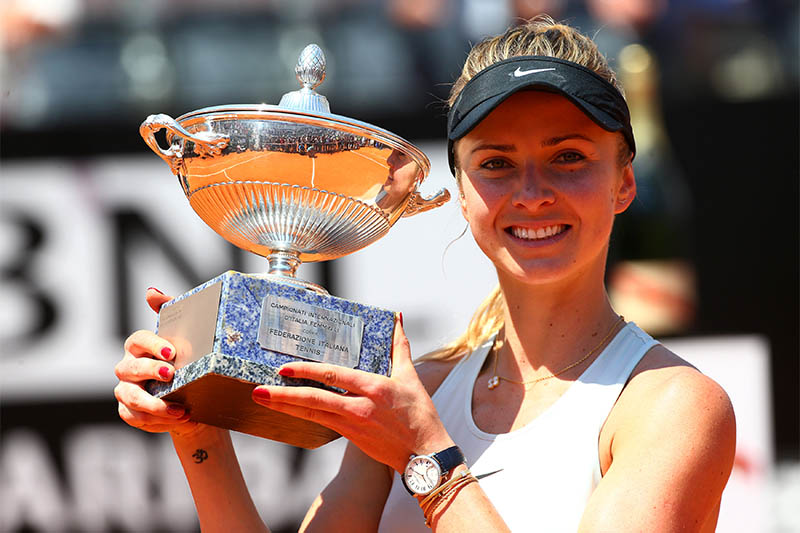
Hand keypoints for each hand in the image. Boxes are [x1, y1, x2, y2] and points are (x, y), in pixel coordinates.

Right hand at [113, 288, 204, 436]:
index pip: (137, 340)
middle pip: (129, 368)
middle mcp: (127, 368)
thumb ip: (170, 312)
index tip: (172, 352)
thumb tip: (151, 292)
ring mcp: (126, 390)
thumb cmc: (186, 363)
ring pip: (131, 396)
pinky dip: (155, 420)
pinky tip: (176, 419)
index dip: (151, 345)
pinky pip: (134, 417)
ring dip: (155, 404)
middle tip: (172, 375)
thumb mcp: (186, 337)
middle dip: (150, 371)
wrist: (193, 399)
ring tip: (180, 410)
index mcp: (139, 347)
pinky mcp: (129, 412)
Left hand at [251, 316, 453, 472]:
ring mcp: (353, 425)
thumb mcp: (410, 377)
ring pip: (312, 414)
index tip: (285, 368)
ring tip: (262, 399)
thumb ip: (399, 346)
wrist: (425, 455)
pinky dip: (301, 416)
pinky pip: (320, 424)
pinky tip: (286, 411)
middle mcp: (360, 407)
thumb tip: (396, 319)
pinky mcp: (351, 438)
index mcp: (375, 388)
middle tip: (259, 390)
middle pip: (315, 400)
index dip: (308, 371)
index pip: (334, 376)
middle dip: (284, 395)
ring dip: (284, 407)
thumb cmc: (420, 414)